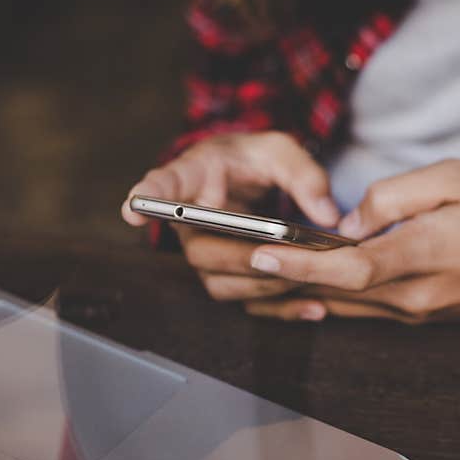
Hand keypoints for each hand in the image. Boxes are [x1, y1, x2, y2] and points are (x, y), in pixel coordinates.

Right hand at [121, 132, 338, 312]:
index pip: (162, 188)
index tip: (133, 210)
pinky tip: (314, 306)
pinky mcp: (228, 277)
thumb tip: (327, 215)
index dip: (147, 200)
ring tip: (306, 278)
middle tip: (274, 253)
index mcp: (191, 179)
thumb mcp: (278, 149)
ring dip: (264, 285)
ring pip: (222, 284)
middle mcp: (190, 224)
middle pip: (200, 251)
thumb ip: (302, 174)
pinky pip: (247, 302)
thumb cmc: (251, 159)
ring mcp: (206, 255)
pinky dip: (281, 309)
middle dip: (238, 257)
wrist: (246, 178)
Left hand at [244, 159, 459, 324]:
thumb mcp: (459, 180)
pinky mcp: (415, 317)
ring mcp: (412, 312)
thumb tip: (349, 218)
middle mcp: (410, 295)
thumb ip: (395, 194)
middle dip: (279, 279)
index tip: (260, 253)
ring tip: (250, 275)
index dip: (299, 262)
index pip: (347, 266)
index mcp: (421, 254)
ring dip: (294, 292)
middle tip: (233, 263)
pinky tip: (296, 289)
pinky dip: (324, 298)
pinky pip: (359, 310)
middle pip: (331, 291)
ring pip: (340, 305)